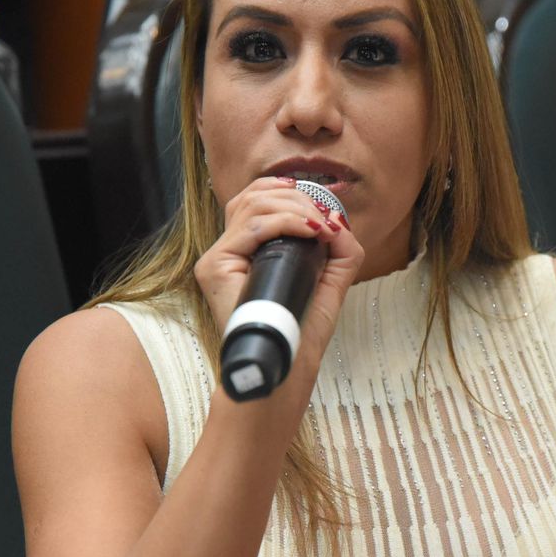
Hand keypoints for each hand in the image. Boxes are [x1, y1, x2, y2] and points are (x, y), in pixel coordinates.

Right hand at [193, 177, 363, 382]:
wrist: (287, 365)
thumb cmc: (302, 331)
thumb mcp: (331, 282)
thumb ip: (340, 251)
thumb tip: (339, 221)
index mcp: (249, 250)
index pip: (256, 199)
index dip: (287, 192)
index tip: (321, 209)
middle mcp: (230, 250)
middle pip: (254, 196)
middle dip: (298, 200)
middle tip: (326, 223)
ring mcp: (218, 257)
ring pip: (253, 204)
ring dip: (296, 208)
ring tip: (321, 228)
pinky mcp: (214, 266)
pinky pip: (252, 227)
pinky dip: (286, 222)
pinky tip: (310, 232)